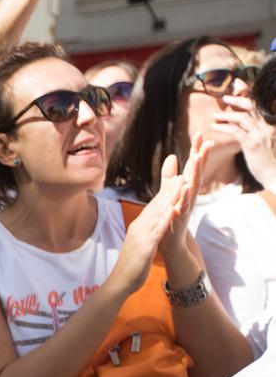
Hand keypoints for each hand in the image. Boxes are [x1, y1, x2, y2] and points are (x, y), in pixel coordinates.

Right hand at [106, 136, 206, 295]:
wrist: (120, 283)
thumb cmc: (131, 266)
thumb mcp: (140, 245)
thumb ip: (146, 233)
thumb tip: (150, 226)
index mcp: (139, 226)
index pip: (154, 206)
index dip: (166, 191)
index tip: (177, 176)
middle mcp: (139, 227)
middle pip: (156, 204)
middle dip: (170, 188)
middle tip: (182, 170)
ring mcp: (141, 236)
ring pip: (158, 213)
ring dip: (170, 197)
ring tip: (182, 182)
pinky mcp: (145, 246)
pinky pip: (157, 230)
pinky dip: (166, 218)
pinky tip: (174, 208)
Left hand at [157, 133, 211, 263]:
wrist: (171, 242)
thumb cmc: (172, 216)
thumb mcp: (170, 192)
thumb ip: (169, 175)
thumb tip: (172, 155)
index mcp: (187, 189)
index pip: (194, 167)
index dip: (197, 151)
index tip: (201, 134)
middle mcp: (190, 196)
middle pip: (197, 174)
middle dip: (201, 157)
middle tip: (206, 141)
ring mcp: (185, 207)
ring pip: (192, 189)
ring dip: (194, 174)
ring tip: (196, 159)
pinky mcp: (178, 219)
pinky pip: (182, 207)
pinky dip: (183, 198)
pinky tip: (184, 188)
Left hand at [215, 94, 275, 189]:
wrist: (274, 175)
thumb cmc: (267, 159)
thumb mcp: (262, 140)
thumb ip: (252, 128)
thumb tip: (236, 120)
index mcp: (271, 124)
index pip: (259, 105)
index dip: (248, 95)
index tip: (238, 87)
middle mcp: (267, 126)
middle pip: (252, 106)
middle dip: (238, 99)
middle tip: (225, 97)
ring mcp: (260, 134)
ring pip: (242, 117)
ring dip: (226, 115)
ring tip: (214, 115)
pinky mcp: (252, 144)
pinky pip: (235, 131)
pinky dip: (223, 127)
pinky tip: (214, 127)